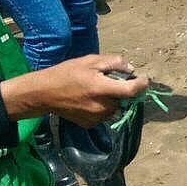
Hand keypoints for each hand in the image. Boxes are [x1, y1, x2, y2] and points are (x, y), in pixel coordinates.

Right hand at [0, 54, 148, 127]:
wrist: (43, 94)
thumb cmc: (66, 73)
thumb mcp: (90, 61)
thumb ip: (113, 63)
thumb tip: (131, 69)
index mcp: (101, 89)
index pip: (132, 90)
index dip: (142, 84)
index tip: (143, 78)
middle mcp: (101, 106)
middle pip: (123, 99)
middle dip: (122, 90)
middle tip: (109, 81)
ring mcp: (96, 118)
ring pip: (115, 108)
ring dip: (112, 99)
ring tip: (96, 90)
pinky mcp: (90, 124)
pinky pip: (104, 115)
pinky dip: (102, 107)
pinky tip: (89, 100)